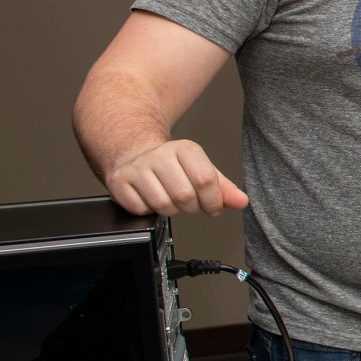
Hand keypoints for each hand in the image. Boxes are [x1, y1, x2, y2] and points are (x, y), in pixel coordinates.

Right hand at [106, 140, 248, 216]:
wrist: (134, 155)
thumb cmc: (173, 167)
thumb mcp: (202, 171)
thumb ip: (224, 188)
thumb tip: (241, 201)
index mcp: (185, 149)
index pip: (205, 180)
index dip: (213, 201)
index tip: (213, 207)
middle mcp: (160, 155)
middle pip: (184, 196)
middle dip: (192, 208)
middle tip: (189, 204)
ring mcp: (137, 168)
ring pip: (162, 204)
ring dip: (171, 210)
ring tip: (170, 199)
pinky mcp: (119, 182)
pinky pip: (141, 209)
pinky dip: (149, 211)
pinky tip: (150, 198)